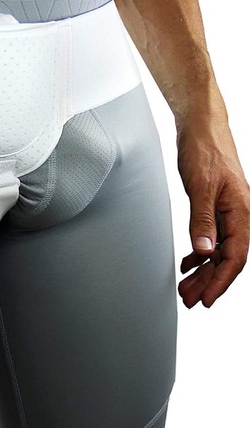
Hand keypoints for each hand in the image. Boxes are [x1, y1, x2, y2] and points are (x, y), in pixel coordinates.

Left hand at [176, 116, 249, 307]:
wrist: (201, 128)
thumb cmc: (205, 151)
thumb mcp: (201, 187)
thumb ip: (202, 220)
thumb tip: (205, 251)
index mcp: (242, 213)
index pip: (234, 257)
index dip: (220, 281)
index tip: (207, 300)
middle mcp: (238, 215)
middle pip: (226, 258)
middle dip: (208, 282)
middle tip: (189, 300)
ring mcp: (227, 212)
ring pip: (217, 250)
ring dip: (202, 270)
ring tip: (186, 288)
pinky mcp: (214, 206)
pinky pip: (211, 237)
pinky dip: (199, 252)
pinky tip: (189, 263)